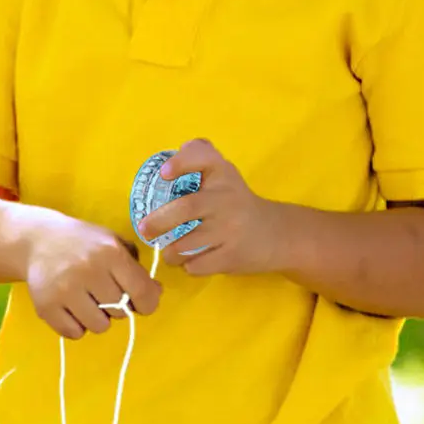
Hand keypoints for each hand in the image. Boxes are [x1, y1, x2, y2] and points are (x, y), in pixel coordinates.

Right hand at [26, 212, 163, 339]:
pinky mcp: (45, 305)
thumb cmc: (83, 243)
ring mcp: (64, 289)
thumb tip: (155, 294)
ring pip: (99, 326)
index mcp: (109, 252)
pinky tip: (71, 309)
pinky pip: (74, 333)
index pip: (142, 292)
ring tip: (87, 302)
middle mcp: (87, 270)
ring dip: (97, 318)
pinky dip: (76, 326)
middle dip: (117, 307)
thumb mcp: (113, 243)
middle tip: (103, 294)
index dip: (147, 304)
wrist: (37, 240)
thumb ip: (136, 268)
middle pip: (120, 312)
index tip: (141, 304)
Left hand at [135, 138, 287, 276]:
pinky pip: (196, 265)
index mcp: (223, 174)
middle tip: (144, 229)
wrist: (279, 234)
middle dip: (158, 221)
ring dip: (170, 251)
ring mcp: (231, 230)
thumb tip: (165, 160)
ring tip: (169, 250)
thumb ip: (199, 159)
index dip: (182, 163)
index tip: (164, 174)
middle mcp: (227, 199)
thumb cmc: (236, 203)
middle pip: (186, 208)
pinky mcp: (233, 257)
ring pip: (186, 244)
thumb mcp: (224, 175)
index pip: (203, 158)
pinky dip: (186, 266)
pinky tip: (190, 260)